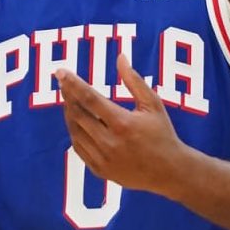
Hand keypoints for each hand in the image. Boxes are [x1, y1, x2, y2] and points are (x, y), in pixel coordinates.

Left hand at [55, 53, 187, 197]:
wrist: (170, 172)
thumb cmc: (162, 134)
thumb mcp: (153, 104)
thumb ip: (134, 80)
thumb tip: (120, 57)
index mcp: (123, 123)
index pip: (89, 98)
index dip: (72, 83)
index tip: (60, 71)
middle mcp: (110, 142)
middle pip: (77, 114)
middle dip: (67, 96)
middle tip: (63, 83)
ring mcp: (103, 158)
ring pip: (75, 131)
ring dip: (69, 113)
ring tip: (69, 99)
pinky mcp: (99, 170)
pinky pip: (78, 148)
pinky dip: (75, 132)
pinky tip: (76, 121)